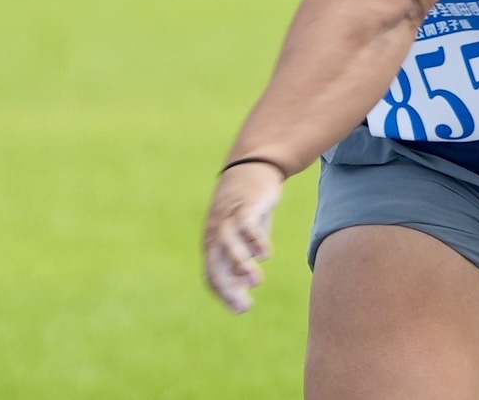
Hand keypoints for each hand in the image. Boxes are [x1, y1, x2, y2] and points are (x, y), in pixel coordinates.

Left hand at [203, 161, 283, 312]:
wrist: (251, 169)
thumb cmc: (246, 210)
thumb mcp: (243, 238)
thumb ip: (241, 261)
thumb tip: (243, 290)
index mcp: (213, 243)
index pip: (212, 273)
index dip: (225, 293)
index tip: (242, 309)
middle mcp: (216, 232)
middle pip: (215, 261)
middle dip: (228, 285)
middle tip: (246, 306)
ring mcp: (229, 217)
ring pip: (229, 242)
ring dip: (240, 262)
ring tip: (256, 280)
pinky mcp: (245, 205)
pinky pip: (246, 223)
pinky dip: (254, 239)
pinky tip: (265, 254)